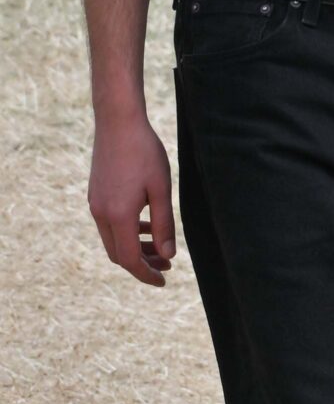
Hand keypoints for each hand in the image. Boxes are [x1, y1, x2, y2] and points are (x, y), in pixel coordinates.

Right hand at [89, 108, 175, 285]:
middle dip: (142, 263)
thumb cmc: (145, 152)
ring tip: (160, 246)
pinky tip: (146, 224)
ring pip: (113, 240)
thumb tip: (168, 255)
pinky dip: (127, 232)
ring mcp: (95, 204)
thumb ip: (164, 224)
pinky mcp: (95, 195)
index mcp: (118, 215)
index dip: (147, 274)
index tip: (164, 281)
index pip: (129, 259)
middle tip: (168, 264)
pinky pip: (109, 225)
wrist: (118, 122)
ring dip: (135, 248)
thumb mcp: (161, 190)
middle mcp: (101, 213)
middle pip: (118, 254)